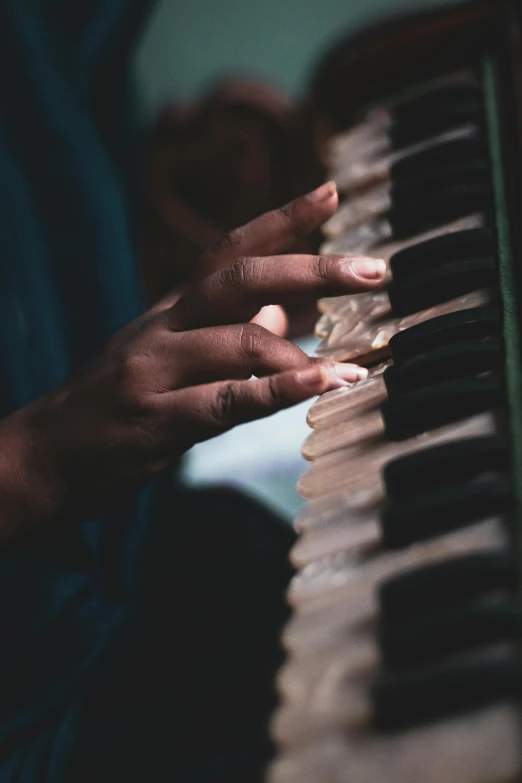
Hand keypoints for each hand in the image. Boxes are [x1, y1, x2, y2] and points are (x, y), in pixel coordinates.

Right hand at [0, 185, 384, 537]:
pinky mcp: (157, 419)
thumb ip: (223, 331)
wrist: (43, 456)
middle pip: (240, 278)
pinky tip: (321, 386)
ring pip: (238, 339)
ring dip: (304, 350)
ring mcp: (156, 370)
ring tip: (354, 366)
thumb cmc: (113, 406)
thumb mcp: (163, 356)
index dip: (281, 218)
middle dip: (311, 268)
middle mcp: (163, 327)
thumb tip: (281, 310)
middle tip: (374, 271)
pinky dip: (280, 391)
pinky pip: (227, 401)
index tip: (331, 192)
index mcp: (168, 310)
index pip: (227, 250)